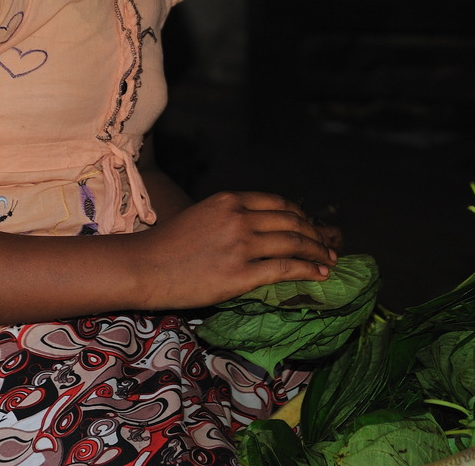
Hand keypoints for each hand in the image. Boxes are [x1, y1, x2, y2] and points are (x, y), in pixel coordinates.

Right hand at [131, 190, 337, 308]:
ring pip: (293, 243)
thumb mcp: (203, 215)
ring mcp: (241, 245)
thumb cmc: (168, 244)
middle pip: (290, 221)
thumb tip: (260, 228)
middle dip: (315, 234)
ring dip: (317, 252)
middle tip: (328, 246)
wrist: (144, 266)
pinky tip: (320, 274)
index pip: (277, 203)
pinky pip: (285, 269)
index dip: (300, 215)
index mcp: (230, 200)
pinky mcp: (240, 274)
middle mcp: (239, 218)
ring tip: (329, 260)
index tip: (310, 226)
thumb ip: (231, 217)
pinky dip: (308, 270)